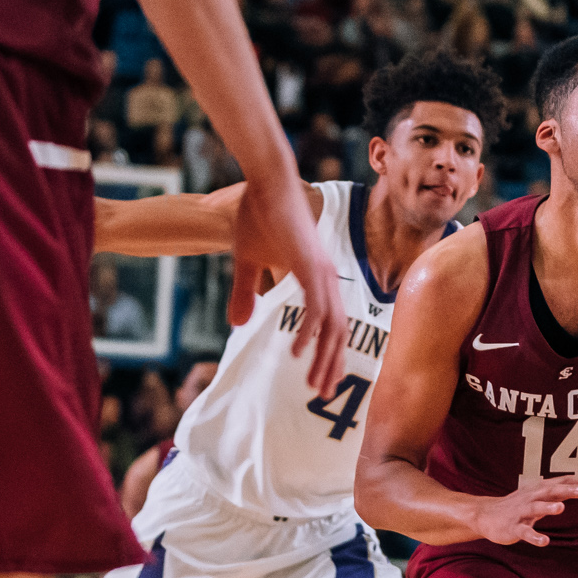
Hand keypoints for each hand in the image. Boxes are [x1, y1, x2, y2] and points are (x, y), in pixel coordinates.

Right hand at [228, 175, 344, 397]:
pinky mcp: (311, 267)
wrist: (264, 182)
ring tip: (316, 386)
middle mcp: (326, 278)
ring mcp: (321, 272)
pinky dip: (310, 334)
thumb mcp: (247, 262)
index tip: (324, 380)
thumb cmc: (257, 215)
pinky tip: (299, 354)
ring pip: (332, 326)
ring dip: (325, 358)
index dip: (329, 353)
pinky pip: (316, 309)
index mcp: (317, 277)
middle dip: (332, 366)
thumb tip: (239, 323)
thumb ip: (246, 293)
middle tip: (324, 395)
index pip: (331, 324)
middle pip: (338, 332)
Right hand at [476, 477, 577, 545]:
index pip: (562, 482)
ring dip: (548, 508)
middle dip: (567, 490)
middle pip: (551, 491)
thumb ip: (563, 491)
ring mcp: (522, 512)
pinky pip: (525, 532)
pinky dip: (534, 537)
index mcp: (540, 489)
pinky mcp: (513, 527)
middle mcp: (532, 497)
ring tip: (561, 508)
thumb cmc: (520, 504)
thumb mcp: (541, 495)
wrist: (486, 515)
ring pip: (536, 508)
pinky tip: (545, 541)